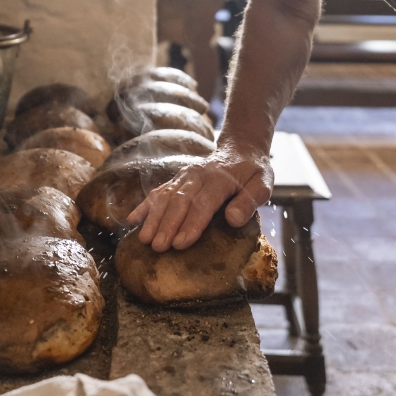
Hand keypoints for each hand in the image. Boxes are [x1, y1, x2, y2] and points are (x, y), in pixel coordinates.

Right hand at [126, 141, 273, 251]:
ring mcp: (184, 176)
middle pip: (179, 201)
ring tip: (144, 239)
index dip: (191, 224)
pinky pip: (158, 191)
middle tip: (158, 247)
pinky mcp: (177, 179)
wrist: (240, 148)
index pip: (203, 203)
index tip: (180, 244)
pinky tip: (132, 220)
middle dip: (167, 225)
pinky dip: (145, 205)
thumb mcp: (263, 183)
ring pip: (165, 197)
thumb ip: (250, 200)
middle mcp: (197, 175)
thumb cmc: (253, 171)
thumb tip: (234, 219)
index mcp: (219, 179)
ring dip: (153, 218)